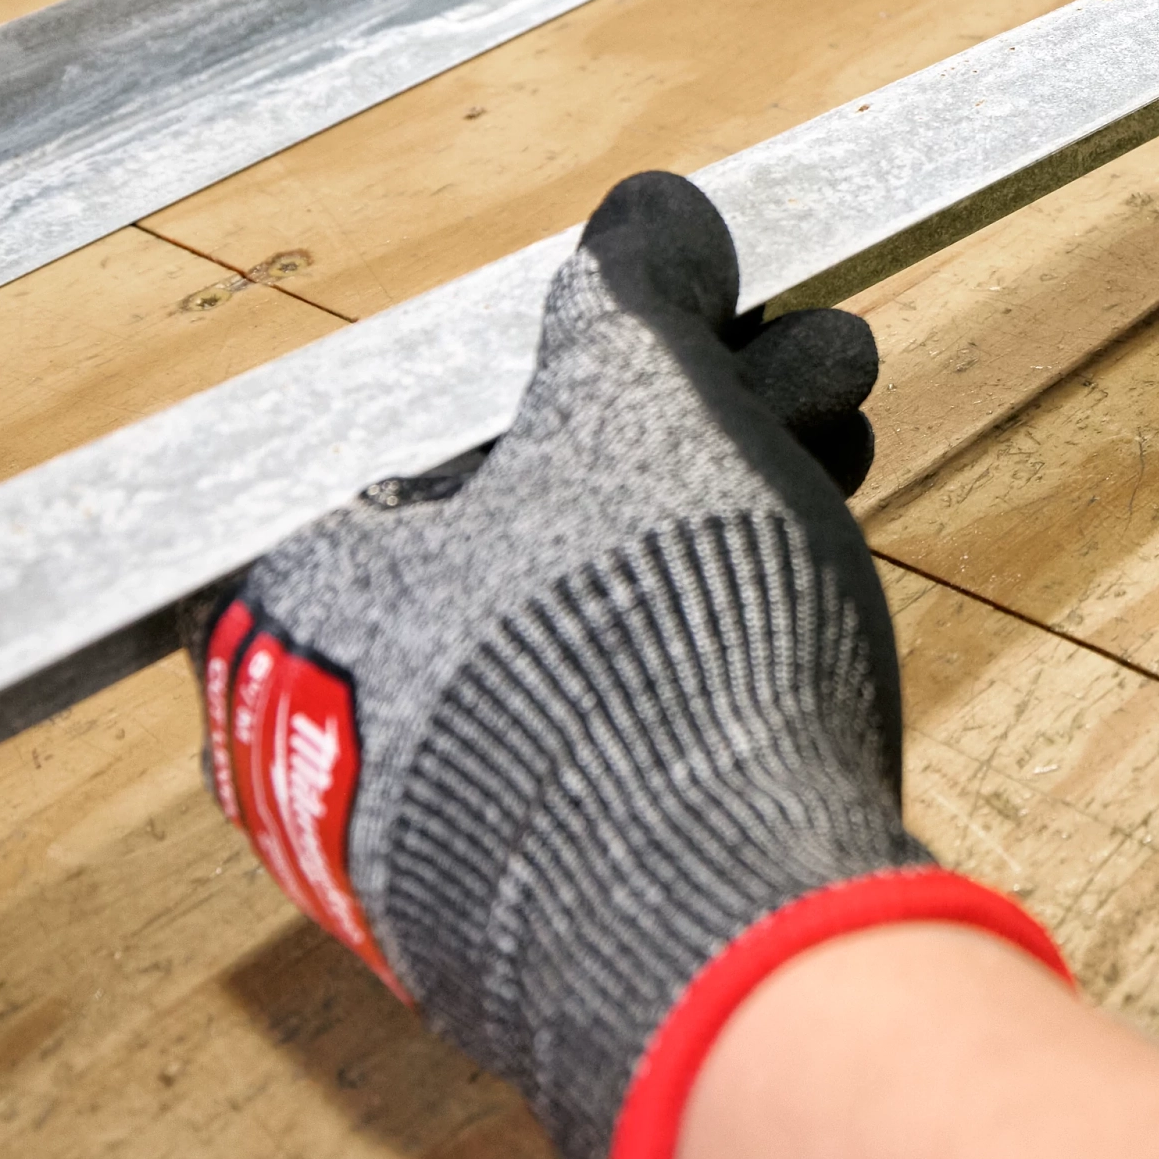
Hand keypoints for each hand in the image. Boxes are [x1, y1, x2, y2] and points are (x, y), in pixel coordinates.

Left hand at [186, 169, 1061, 1158]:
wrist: (717, 941)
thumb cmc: (640, 656)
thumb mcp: (647, 406)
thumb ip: (637, 294)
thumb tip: (652, 217)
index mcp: (311, 584)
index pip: (448, 413)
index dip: (608, 341)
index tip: (715, 311)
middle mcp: (346, 717)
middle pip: (539, 508)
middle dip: (701, 416)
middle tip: (814, 371)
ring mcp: (449, 824)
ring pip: (597, 612)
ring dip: (730, 506)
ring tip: (847, 440)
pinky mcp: (556, 894)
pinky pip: (632, 724)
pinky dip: (712, 642)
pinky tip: (809, 592)